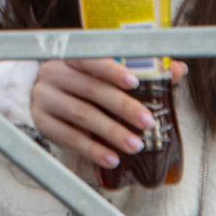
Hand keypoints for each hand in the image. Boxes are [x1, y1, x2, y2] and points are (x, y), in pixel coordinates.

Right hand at [27, 58, 183, 171]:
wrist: (37, 95)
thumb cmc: (80, 82)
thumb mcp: (101, 72)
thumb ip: (139, 69)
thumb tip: (178, 70)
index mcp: (71, 56)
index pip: (92, 59)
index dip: (113, 70)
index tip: (136, 82)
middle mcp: (54, 74)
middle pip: (91, 90)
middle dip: (122, 107)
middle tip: (147, 122)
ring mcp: (44, 98)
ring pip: (82, 115)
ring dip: (111, 132)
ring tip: (136, 145)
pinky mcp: (41, 122)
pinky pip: (68, 138)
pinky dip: (92, 150)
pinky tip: (112, 158)